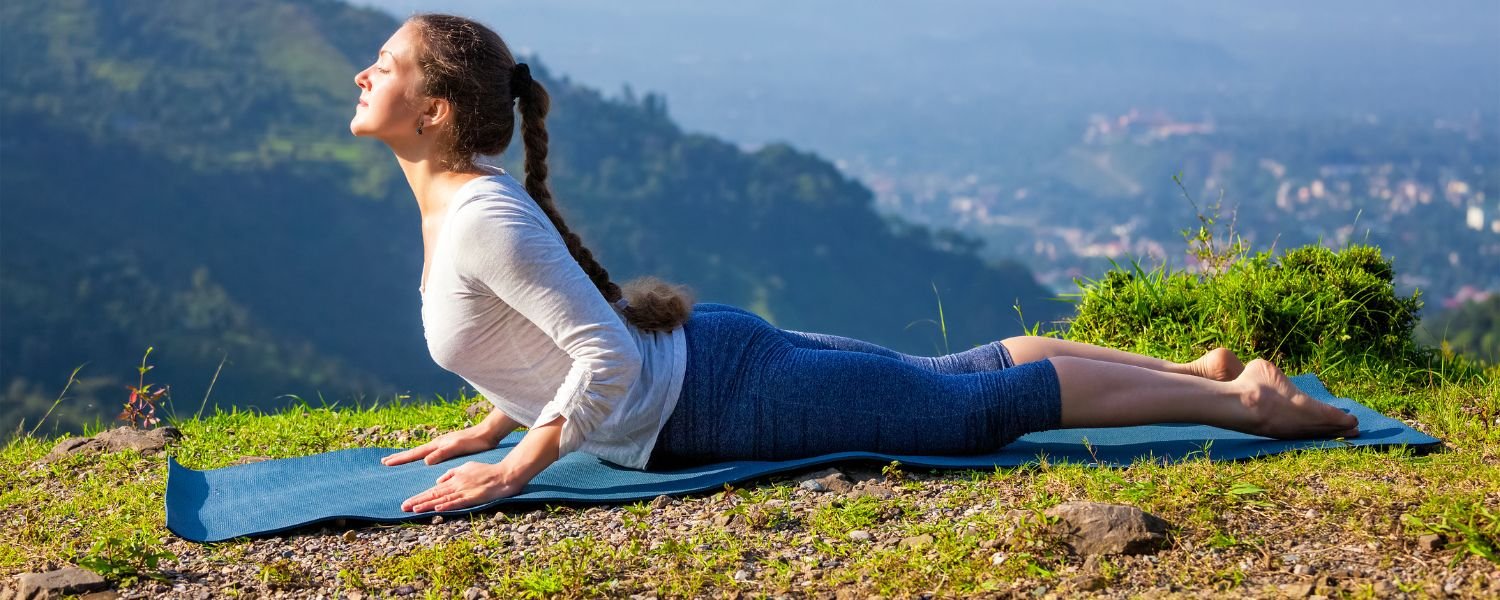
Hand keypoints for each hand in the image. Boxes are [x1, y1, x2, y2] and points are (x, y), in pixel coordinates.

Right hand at [380, 426, 497, 466]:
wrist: (488, 433)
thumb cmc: (474, 442)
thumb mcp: (457, 448)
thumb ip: (442, 454)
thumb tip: (424, 461)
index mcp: (437, 445)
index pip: (414, 454)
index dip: (400, 459)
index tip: (386, 463)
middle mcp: (437, 444)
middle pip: (414, 452)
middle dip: (400, 457)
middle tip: (385, 461)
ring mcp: (443, 444)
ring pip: (421, 452)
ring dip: (409, 456)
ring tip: (399, 459)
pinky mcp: (449, 447)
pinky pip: (430, 453)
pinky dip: (421, 456)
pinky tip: (423, 459)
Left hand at [400, 461, 524, 511]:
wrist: (503, 474)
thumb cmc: (486, 471)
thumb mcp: (465, 467)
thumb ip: (451, 473)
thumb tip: (437, 481)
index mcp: (453, 479)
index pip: (433, 490)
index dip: (419, 497)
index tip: (407, 502)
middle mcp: (456, 485)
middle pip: (434, 495)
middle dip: (418, 501)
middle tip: (403, 507)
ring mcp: (464, 491)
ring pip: (443, 499)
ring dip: (428, 505)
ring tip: (414, 509)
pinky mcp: (473, 497)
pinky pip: (458, 502)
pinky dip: (448, 505)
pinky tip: (438, 508)